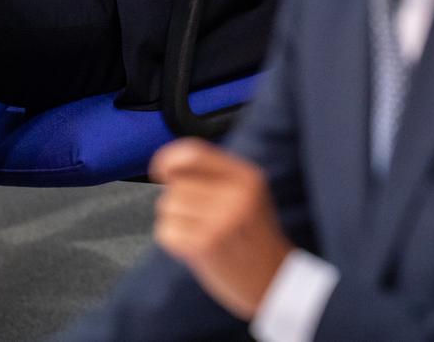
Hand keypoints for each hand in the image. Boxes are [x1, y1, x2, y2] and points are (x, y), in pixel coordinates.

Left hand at [150, 138, 292, 320]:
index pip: (193, 153)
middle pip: (177, 184)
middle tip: (201, 218)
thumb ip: (213, 174)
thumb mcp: (246, 193)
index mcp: (246, 176)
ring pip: (168, 206)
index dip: (168, 158)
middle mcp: (235, 195)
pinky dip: (173, 240)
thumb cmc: (251, 234)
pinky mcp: (205, 246)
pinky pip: (166, 231)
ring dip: (175, 221)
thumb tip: (165, 165)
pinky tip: (195, 248)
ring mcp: (221, 220)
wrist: (273, 280)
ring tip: (201, 233)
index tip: (161, 170)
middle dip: (179, 200)